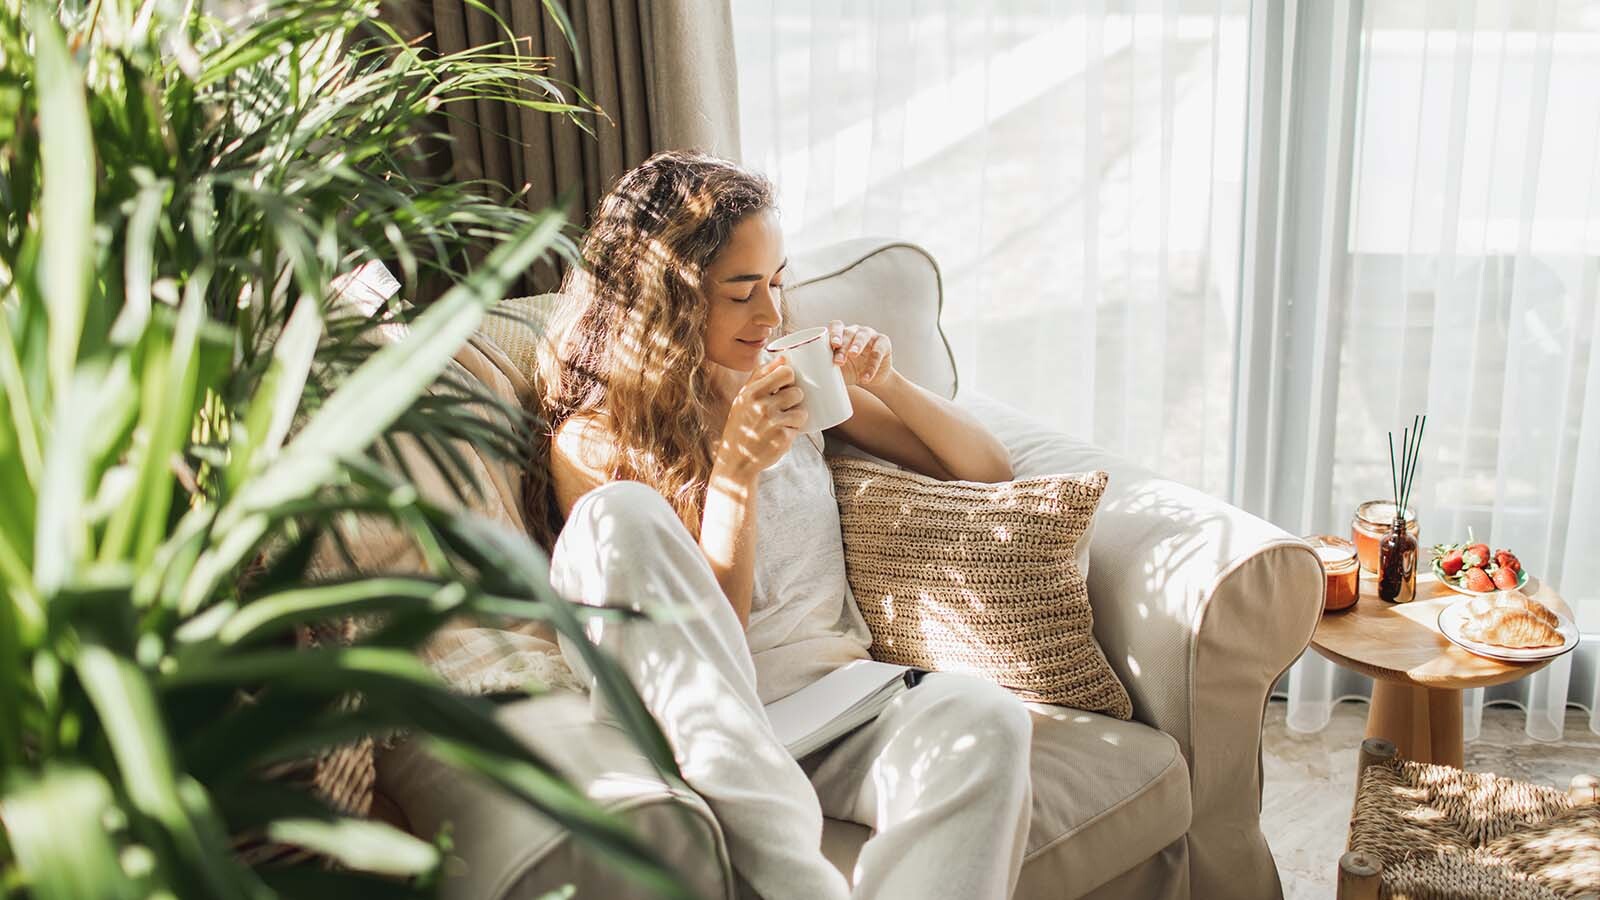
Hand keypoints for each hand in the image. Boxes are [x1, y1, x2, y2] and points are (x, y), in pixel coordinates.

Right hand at [715, 356, 805, 478]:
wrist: (736, 460)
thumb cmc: (741, 425)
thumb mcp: (743, 398)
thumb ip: (761, 376)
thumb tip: (783, 357)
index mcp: (751, 392)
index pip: (785, 372)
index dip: (790, 377)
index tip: (786, 384)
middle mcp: (762, 406)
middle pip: (797, 391)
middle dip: (794, 398)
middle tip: (784, 406)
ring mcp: (773, 422)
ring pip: (802, 409)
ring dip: (797, 415)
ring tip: (783, 421)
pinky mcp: (783, 437)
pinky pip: (800, 426)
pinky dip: (794, 430)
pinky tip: (780, 435)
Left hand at [827, 321, 892, 389]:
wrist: (868, 378)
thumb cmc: (849, 370)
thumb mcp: (837, 369)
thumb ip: (825, 367)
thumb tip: (810, 376)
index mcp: (842, 333)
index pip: (837, 326)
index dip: (834, 333)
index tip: (833, 345)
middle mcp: (856, 331)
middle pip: (848, 333)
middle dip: (843, 346)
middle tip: (839, 360)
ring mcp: (870, 335)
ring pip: (863, 336)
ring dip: (857, 345)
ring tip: (853, 355)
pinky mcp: (884, 343)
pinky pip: (877, 352)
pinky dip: (872, 366)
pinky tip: (865, 377)